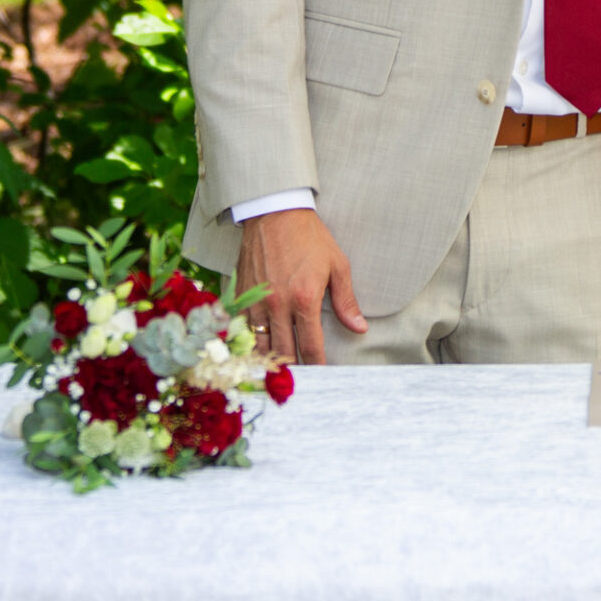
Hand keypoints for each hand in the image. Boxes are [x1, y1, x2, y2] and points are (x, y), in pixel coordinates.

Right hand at [237, 208, 364, 364]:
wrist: (274, 213)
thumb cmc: (310, 238)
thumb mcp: (337, 265)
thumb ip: (346, 301)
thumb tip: (359, 328)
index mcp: (305, 300)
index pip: (311, 347)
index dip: (317, 367)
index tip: (322, 379)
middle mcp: (278, 306)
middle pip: (284, 353)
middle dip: (292, 372)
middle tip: (299, 386)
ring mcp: (256, 302)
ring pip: (259, 347)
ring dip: (269, 363)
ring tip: (277, 377)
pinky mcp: (241, 296)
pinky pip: (243, 330)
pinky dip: (249, 345)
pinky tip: (255, 355)